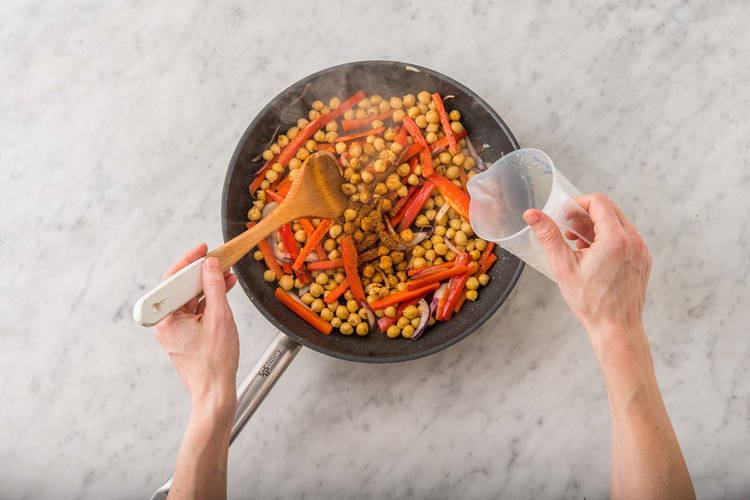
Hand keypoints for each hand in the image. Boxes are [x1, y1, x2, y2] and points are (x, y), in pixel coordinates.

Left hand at [154, 243, 238, 414]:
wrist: (214, 393)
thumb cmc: (215, 363)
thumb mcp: (220, 318)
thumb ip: (214, 287)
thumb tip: (211, 265)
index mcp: (167, 318)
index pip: (173, 279)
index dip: (189, 261)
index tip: (203, 249)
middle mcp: (166, 322)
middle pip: (181, 287)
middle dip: (202, 273)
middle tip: (218, 260)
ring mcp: (174, 329)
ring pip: (190, 298)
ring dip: (207, 287)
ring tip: (227, 276)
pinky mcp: (184, 334)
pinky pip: (194, 310)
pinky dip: (208, 301)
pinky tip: (223, 291)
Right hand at [523, 194, 651, 354]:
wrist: (616, 328)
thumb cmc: (591, 302)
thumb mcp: (563, 266)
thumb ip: (549, 235)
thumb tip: (532, 214)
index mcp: (615, 239)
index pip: (598, 201)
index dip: (577, 203)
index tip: (564, 214)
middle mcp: (633, 241)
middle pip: (609, 209)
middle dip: (585, 215)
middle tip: (567, 230)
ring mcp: (641, 250)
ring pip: (618, 222)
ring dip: (596, 226)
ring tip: (577, 244)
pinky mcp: (643, 259)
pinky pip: (626, 237)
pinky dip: (608, 238)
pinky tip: (592, 254)